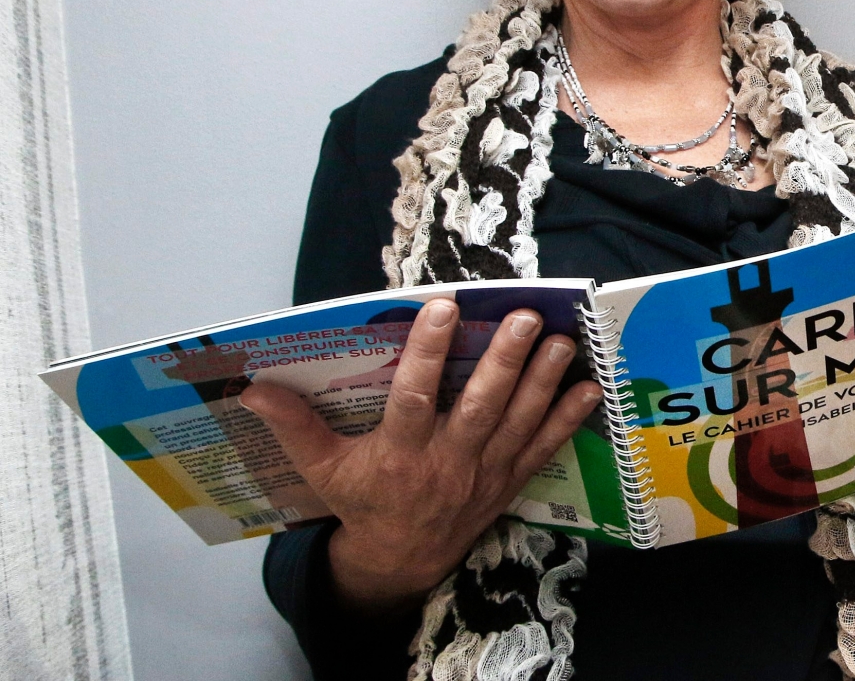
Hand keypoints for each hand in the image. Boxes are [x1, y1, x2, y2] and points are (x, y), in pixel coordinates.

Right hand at [238, 300, 602, 613]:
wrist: (401, 560)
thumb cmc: (362, 502)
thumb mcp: (322, 470)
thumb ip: (294, 426)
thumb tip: (250, 388)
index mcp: (399, 453)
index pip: (413, 398)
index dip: (427, 353)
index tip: (442, 308)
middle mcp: (447, 461)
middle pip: (479, 407)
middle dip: (504, 362)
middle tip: (525, 318)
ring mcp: (484, 471)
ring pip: (518, 422)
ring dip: (543, 381)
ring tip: (561, 339)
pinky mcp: (510, 479)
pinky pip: (544, 448)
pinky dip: (569, 419)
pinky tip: (591, 387)